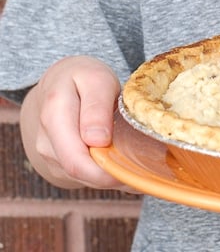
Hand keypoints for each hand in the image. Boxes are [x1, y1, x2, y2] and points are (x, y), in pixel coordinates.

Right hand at [20, 55, 129, 189]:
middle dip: (110, 174)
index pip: (76, 159)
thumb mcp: (97, 79)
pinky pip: (81, 175)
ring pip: (82, 176)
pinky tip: (113, 154)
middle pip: (79, 172)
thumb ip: (97, 106)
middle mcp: (45, 140)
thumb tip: (97, 141)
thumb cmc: (83, 79)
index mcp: (55, 114)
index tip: (134, 165)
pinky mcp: (55, 165)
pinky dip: (100, 169)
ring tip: (128, 153)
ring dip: (106, 172)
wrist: (58, 83)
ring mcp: (48, 155)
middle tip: (139, 164)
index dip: (106, 170)